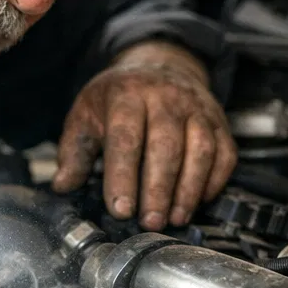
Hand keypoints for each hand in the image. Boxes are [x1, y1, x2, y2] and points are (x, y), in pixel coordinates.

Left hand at [52, 41, 235, 229]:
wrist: (158, 64)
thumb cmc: (118, 98)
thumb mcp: (86, 115)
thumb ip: (74, 152)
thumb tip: (63, 185)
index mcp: (126, 94)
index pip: (125, 138)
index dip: (122, 176)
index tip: (120, 209)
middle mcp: (166, 97)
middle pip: (166, 146)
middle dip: (158, 189)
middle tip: (150, 222)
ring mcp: (197, 108)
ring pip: (201, 150)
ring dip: (188, 190)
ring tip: (175, 218)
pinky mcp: (219, 120)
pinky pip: (225, 152)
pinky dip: (215, 181)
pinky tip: (197, 202)